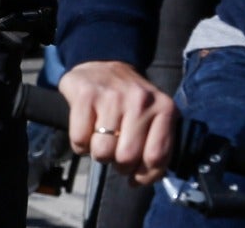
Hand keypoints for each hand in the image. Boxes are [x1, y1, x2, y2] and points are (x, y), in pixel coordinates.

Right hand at [58, 60, 176, 184]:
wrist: (104, 64)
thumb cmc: (130, 102)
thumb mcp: (154, 119)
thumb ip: (156, 149)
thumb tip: (138, 180)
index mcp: (165, 108)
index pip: (156, 157)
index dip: (143, 174)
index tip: (135, 173)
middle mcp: (141, 100)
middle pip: (126, 158)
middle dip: (118, 163)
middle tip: (116, 150)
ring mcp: (113, 96)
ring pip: (102, 152)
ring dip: (99, 153)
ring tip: (102, 138)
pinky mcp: (86, 94)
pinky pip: (79, 140)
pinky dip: (80, 143)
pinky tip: (87, 128)